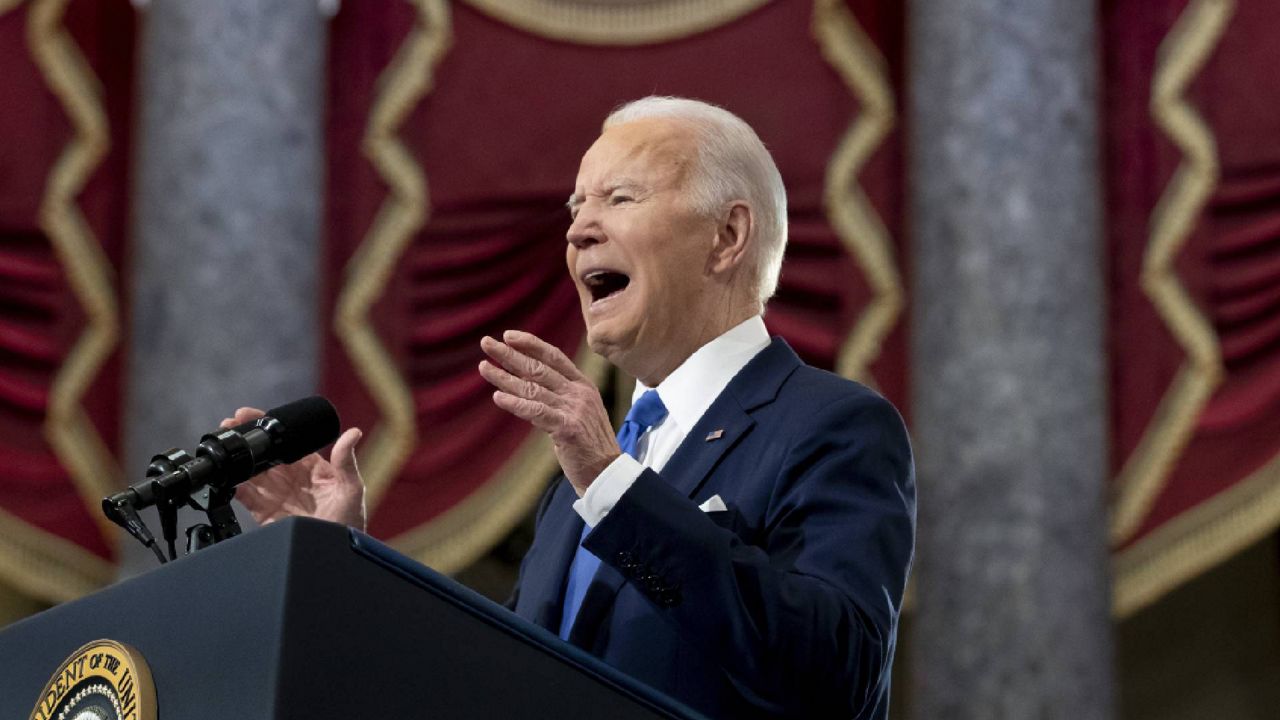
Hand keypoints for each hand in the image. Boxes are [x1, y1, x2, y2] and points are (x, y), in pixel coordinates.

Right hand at [222, 407, 366, 529]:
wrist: (335, 555)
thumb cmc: (349, 521)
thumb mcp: (350, 488)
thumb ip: (346, 461)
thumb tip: (354, 433)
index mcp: (310, 467)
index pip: (285, 441)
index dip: (267, 427)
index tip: (250, 414)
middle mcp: (290, 478)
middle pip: (264, 454)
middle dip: (246, 439)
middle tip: (229, 425)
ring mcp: (276, 495)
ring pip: (251, 472)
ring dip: (236, 459)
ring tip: (222, 445)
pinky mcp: (264, 513)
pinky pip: (245, 497)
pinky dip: (234, 487)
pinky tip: (225, 477)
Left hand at [479, 330, 618, 494]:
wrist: (607, 472)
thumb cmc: (588, 444)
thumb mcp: (579, 411)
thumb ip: (559, 396)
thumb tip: (527, 384)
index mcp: (583, 385)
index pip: (554, 357)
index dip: (531, 344)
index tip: (508, 336)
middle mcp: (579, 393)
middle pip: (539, 368)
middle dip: (510, 354)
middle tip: (486, 343)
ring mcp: (574, 409)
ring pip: (533, 388)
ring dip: (505, 377)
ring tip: (484, 367)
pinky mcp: (567, 428)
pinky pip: (536, 412)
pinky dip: (516, 403)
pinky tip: (498, 397)